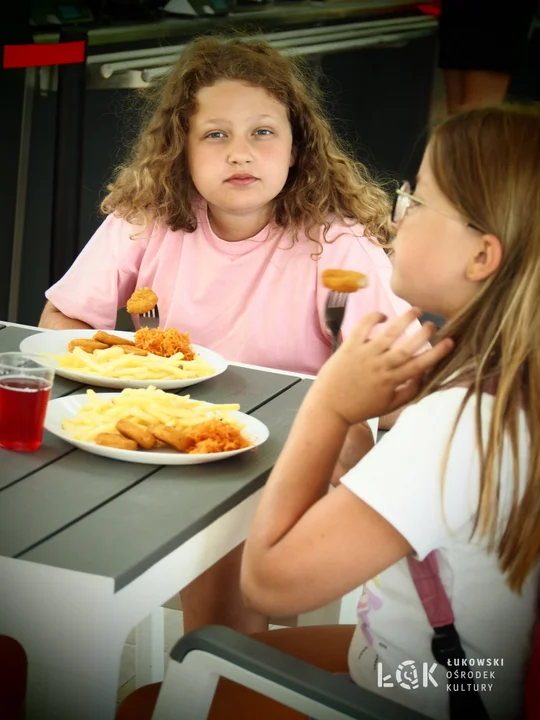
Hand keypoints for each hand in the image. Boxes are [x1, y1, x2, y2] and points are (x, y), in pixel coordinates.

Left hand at [314, 308, 452, 425]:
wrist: (329, 407)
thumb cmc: (360, 408)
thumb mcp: (388, 406)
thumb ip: (409, 391)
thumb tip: (425, 374)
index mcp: (391, 381)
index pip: (419, 364)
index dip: (437, 352)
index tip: (450, 342)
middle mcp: (380, 366)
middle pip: (407, 347)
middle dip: (424, 333)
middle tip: (433, 324)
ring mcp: (364, 355)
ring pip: (389, 333)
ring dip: (404, 319)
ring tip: (416, 310)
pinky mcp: (349, 347)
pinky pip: (363, 327)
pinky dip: (374, 318)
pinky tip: (383, 316)